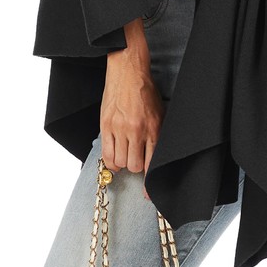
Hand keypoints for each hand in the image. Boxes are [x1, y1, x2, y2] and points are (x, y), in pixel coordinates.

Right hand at [100, 24, 164, 198]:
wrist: (129, 71)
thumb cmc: (146, 91)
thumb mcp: (160, 112)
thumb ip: (158, 134)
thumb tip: (156, 156)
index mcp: (154, 127)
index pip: (153, 163)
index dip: (150, 183)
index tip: (149, 194)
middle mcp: (138, 130)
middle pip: (135, 166)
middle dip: (136, 168)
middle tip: (135, 161)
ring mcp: (121, 129)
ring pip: (120, 163)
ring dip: (122, 165)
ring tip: (125, 156)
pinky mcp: (106, 126)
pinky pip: (106, 154)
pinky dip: (110, 161)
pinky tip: (114, 157)